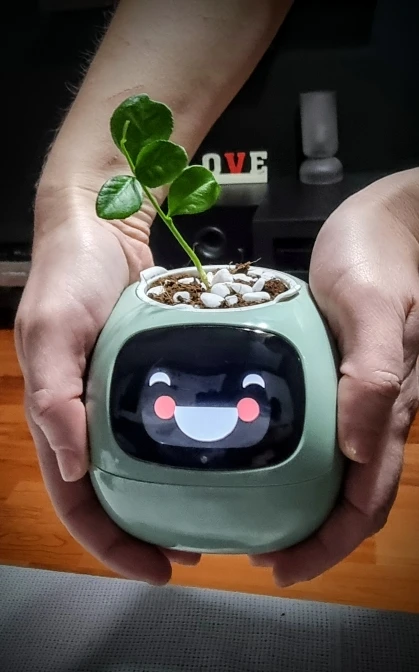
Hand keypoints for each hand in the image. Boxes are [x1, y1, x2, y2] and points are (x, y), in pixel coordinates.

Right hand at [15, 184, 199, 583]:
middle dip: (145, 531)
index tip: (157, 568)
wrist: (103, 221)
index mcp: (62, 416)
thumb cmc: (69, 273)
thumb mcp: (52, 331)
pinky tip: (219, 453)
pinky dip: (188, 447)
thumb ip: (54, 396)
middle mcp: (91, 413)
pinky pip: (167, 421)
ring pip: (143, 463)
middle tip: (190, 551)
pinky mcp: (151, 370)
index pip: (78, 501)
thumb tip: (74, 467)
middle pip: (115, 492)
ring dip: (170, 495)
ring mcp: (122, 393)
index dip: (111, 543)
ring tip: (210, 512)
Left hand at [250, 170, 418, 584]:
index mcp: (391, 404)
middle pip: (358, 496)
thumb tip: (359, 450)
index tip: (285, 565)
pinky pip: (333, 435)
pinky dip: (307, 464)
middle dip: (319, 538)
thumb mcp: (371, 306)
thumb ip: (374, 375)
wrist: (388, 219)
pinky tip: (276, 459)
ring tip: (268, 523)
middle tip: (269, 557)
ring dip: (312, 508)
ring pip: (347, 472)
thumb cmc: (377, 254)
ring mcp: (368, 394)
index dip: (331, 541)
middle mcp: (382, 410)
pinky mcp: (349, 373)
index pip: (368, 497)